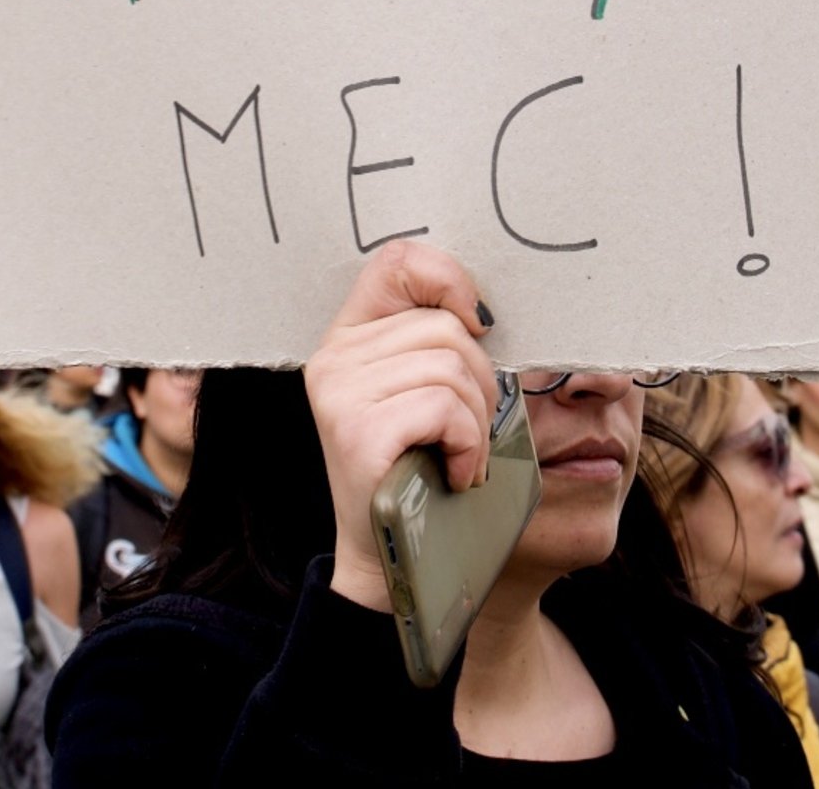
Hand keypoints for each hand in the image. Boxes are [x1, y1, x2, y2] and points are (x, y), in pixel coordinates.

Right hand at [305, 240, 497, 612]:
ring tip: (458, 456)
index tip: (475, 327)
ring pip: (451, 368)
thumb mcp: (421, 393)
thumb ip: (435, 344)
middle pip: (445, 328)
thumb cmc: (418, 471)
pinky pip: (443, 408)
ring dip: (476, 421)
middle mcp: (334, 359)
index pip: (399, 261)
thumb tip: (484, 315)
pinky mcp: (359, 432)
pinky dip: (467, 444)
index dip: (449, 280)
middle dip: (481, 382)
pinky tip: (453, 472)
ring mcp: (341, 395)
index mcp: (349, 338)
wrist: (387, 555)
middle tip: (468, 431)